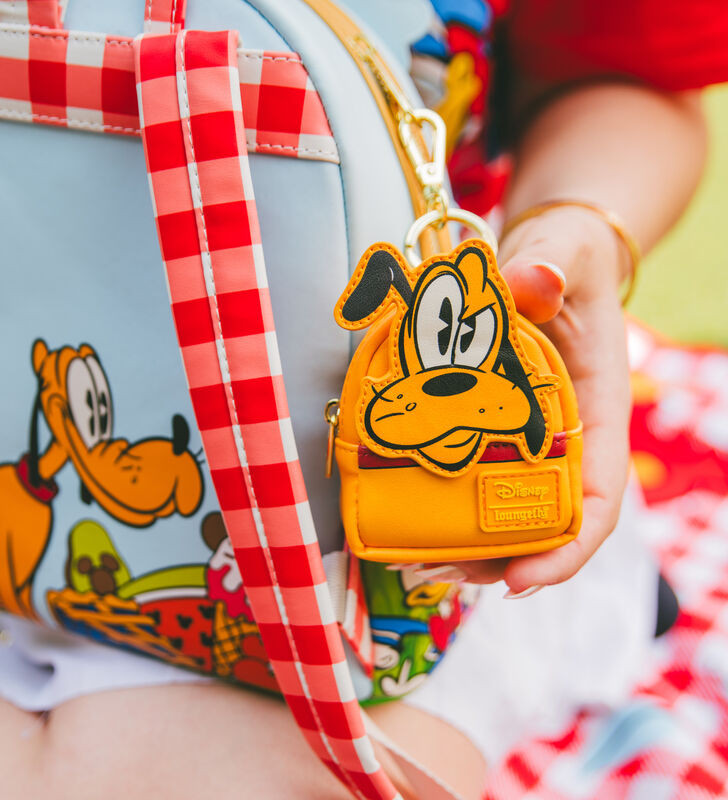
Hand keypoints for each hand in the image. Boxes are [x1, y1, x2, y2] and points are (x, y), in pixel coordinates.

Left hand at [427, 207, 631, 593]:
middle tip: (436, 571)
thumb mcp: (565, 255)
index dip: (567, 548)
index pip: (598, 498)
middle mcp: (566, 437)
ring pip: (505, 509)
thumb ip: (551, 267)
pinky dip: (447, 505)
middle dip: (497, 559)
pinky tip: (409, 519)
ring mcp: (528, 437)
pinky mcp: (492, 426)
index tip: (521, 581)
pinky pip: (475, 477)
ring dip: (466, 545)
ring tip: (415, 562)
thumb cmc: (568, 260)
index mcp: (597, 411)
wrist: (550, 259)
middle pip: (542, 521)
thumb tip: (535, 282)